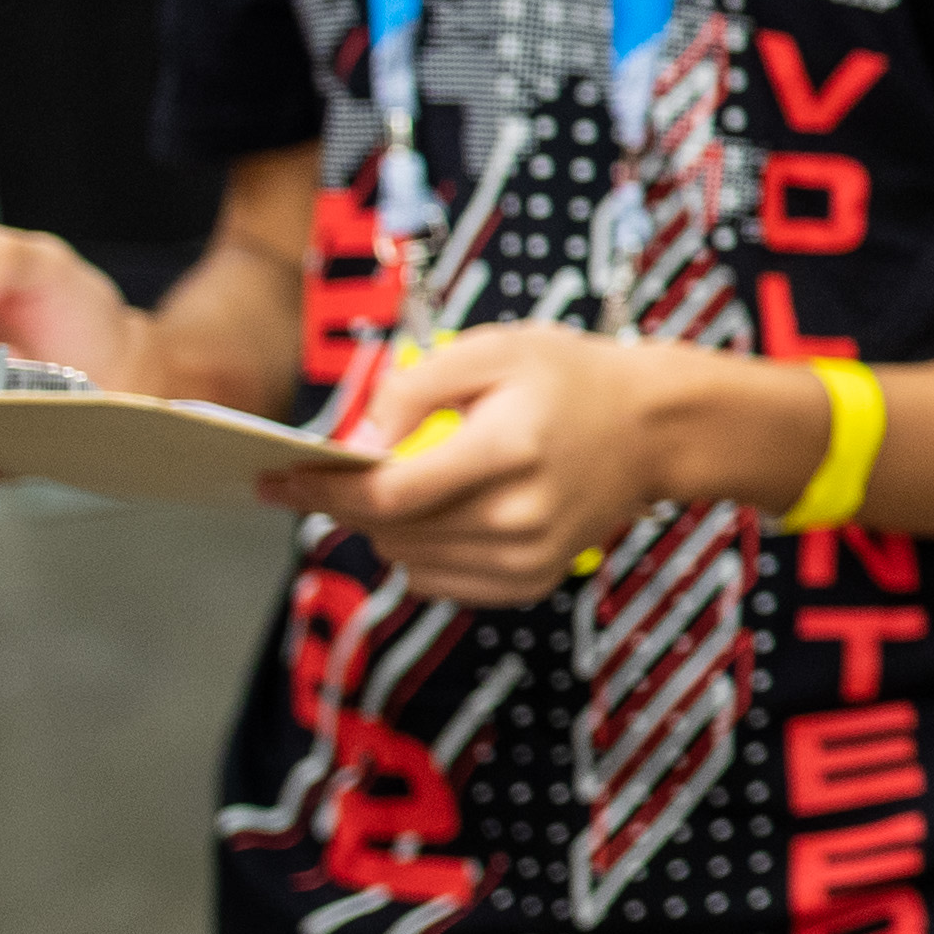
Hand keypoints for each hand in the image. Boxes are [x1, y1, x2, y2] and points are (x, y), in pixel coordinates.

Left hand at [267, 325, 704, 605]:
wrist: (655, 429)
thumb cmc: (569, 378)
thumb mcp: (492, 350)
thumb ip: (413, 388)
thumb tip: (352, 443)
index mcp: (508, 451)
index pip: (388, 494)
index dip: (322, 490)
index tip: (277, 477)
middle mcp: (521, 517)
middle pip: (389, 532)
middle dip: (342, 504)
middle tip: (322, 475)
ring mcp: (531, 557)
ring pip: (407, 562)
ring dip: (380, 529)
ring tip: (394, 486)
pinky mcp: (533, 581)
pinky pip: (439, 583)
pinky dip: (417, 555)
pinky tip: (434, 516)